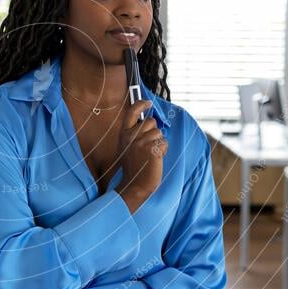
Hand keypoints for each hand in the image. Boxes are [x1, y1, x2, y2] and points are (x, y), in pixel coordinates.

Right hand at [115, 99, 167, 213]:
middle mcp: (131, 136)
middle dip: (154, 131)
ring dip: (158, 143)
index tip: (148, 103)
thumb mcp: (127, 147)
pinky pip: (164, 143)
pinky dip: (163, 151)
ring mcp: (141, 143)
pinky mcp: (152, 149)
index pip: (131, 113)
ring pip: (159, 133)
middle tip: (148, 145)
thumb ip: (135, 134)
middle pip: (151, 122)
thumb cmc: (133, 167)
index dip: (140, 105)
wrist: (134, 185)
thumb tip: (150, 121)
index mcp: (123, 134)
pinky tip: (155, 159)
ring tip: (150, 154)